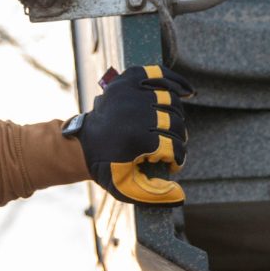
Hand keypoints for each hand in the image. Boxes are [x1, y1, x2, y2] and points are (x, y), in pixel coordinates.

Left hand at [76, 65, 194, 205]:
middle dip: (178, 138)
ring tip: (171, 127)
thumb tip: (181, 196)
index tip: (172, 164)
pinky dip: (175, 81)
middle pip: (176, 123)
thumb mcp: (127, 189)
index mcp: (137, 140)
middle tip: (171, 146)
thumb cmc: (109, 168)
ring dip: (177, 116)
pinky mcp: (127, 81)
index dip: (177, 158)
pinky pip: (158, 74)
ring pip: (171, 100)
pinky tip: (186, 91)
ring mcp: (132, 94)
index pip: (175, 147)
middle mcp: (136, 114)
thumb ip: (155, 196)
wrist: (83, 146)